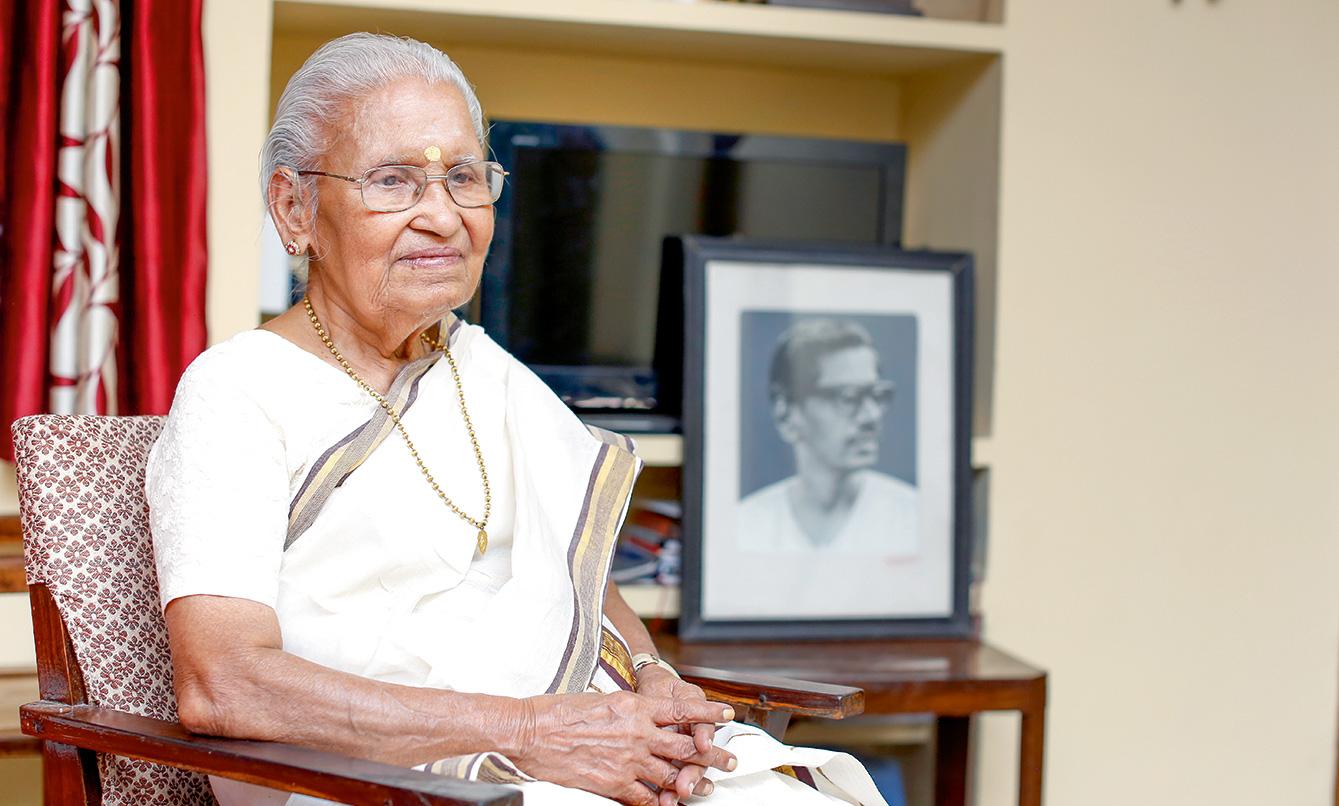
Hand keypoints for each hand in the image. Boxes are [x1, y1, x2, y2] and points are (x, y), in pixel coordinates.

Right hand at [514, 690, 735, 805]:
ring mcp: (628, 760)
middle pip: (686, 746)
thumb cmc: (560, 712)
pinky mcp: (614, 783)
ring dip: (692, 783)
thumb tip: (643, 717)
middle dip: (711, 755)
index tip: (727, 714)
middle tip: (729, 760)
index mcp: (635, 707)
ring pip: (672, 774)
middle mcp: (637, 733)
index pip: (681, 709)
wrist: (533, 731)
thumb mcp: (602, 699)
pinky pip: (646, 798)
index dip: (708, 712)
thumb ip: (628, 711)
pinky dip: (660, 803)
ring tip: (707, 788)